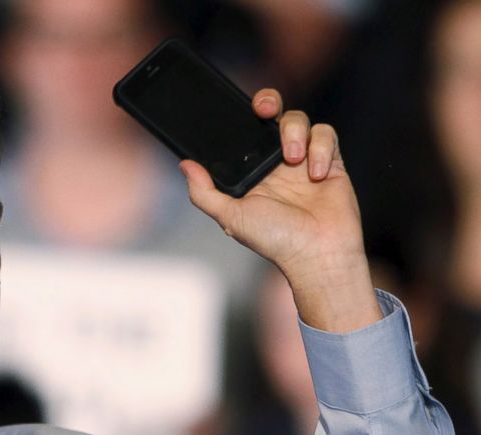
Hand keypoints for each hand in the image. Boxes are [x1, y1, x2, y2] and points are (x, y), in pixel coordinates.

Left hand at [180, 89, 382, 332]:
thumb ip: (204, 192)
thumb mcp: (230, 216)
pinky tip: (316, 174)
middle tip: (264, 110)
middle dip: (267, 101)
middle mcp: (275, 163)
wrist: (318, 253)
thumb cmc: (274, 240)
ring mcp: (303, 159)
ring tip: (293, 160)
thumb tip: (184, 165)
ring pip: (298, 119)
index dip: (239, 116)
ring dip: (294, 132)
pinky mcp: (330, 160)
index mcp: (251, 172)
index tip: (235, 110)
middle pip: (271, 114)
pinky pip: (326, 134)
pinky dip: (321, 148)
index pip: (242, 133)